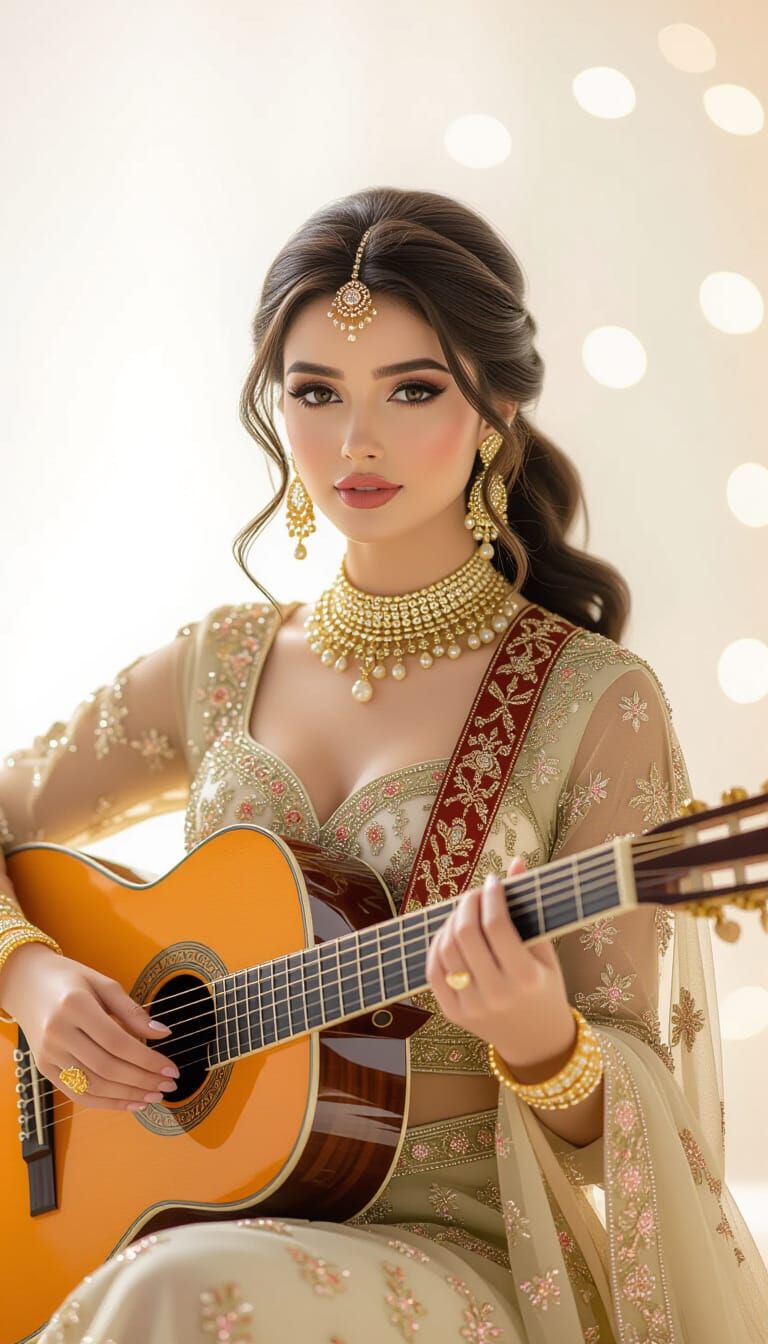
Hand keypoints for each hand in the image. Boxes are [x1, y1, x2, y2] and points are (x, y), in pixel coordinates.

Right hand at [0, 942, 179, 1110]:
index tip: (171, 1068)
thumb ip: (132, 1011)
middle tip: (168, 1084)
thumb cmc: (70, 980)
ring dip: (128, 1096)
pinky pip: (77, 1094)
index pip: (118, 1043)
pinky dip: (105, 1103)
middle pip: (107, 1068)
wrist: (27, 983)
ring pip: (93, 1086)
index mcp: (75, 1006)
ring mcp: (48, 1054)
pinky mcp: (44, 1068)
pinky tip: (129, 1102)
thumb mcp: (104, 984)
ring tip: (154, 1096)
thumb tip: (163, 1034)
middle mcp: (58, 1033)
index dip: (148, 1060)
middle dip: (143, 1081)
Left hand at [426, 856, 576, 1074]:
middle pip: (466, 935)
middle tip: (476, 893)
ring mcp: (471, 1006)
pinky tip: (449, 933)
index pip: (497, 926)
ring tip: (464, 911)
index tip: (493, 880)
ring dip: (451, 921)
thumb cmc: (545, 990)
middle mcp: (496, 994)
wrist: (536, 1042)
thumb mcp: (546, 953)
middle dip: (467, 903)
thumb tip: (516, 862)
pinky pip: (433, 971)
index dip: (491, 896)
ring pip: (446, 950)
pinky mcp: (452, 1014)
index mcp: (525, 979)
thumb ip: (530, 909)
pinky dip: (437, 945)